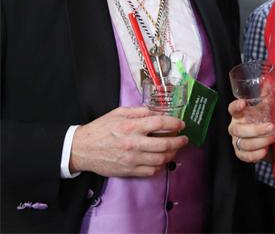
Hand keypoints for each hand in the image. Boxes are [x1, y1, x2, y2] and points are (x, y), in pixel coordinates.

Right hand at [70, 106, 187, 176]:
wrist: (81, 149)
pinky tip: (162, 160)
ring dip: (172, 154)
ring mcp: (132, 159)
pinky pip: (151, 171)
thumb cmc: (100, 129)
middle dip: (179, 141)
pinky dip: (160, 166)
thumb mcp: (118, 113)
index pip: (160, 124)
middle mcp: (133, 143)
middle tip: (184, 139)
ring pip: (161, 159)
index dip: (175, 124)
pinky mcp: (128, 171)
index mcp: (131, 127)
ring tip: (175, 149)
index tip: (181, 124)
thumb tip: (157, 112)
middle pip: (165, 144)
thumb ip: (139, 112)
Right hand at [228, 99, 274, 163]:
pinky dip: (256, 154)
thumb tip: (269, 82)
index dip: (236, 106)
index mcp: (239, 115)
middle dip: (256, 129)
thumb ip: (265, 97)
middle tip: (271, 127)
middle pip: (238, 130)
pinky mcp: (240, 153)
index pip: (232, 109)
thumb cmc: (261, 120)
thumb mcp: (264, 109)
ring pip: (244, 143)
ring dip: (260, 141)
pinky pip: (245, 156)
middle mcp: (235, 128)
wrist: (264, 139)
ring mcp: (236, 142)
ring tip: (274, 137)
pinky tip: (265, 150)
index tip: (243, 103)